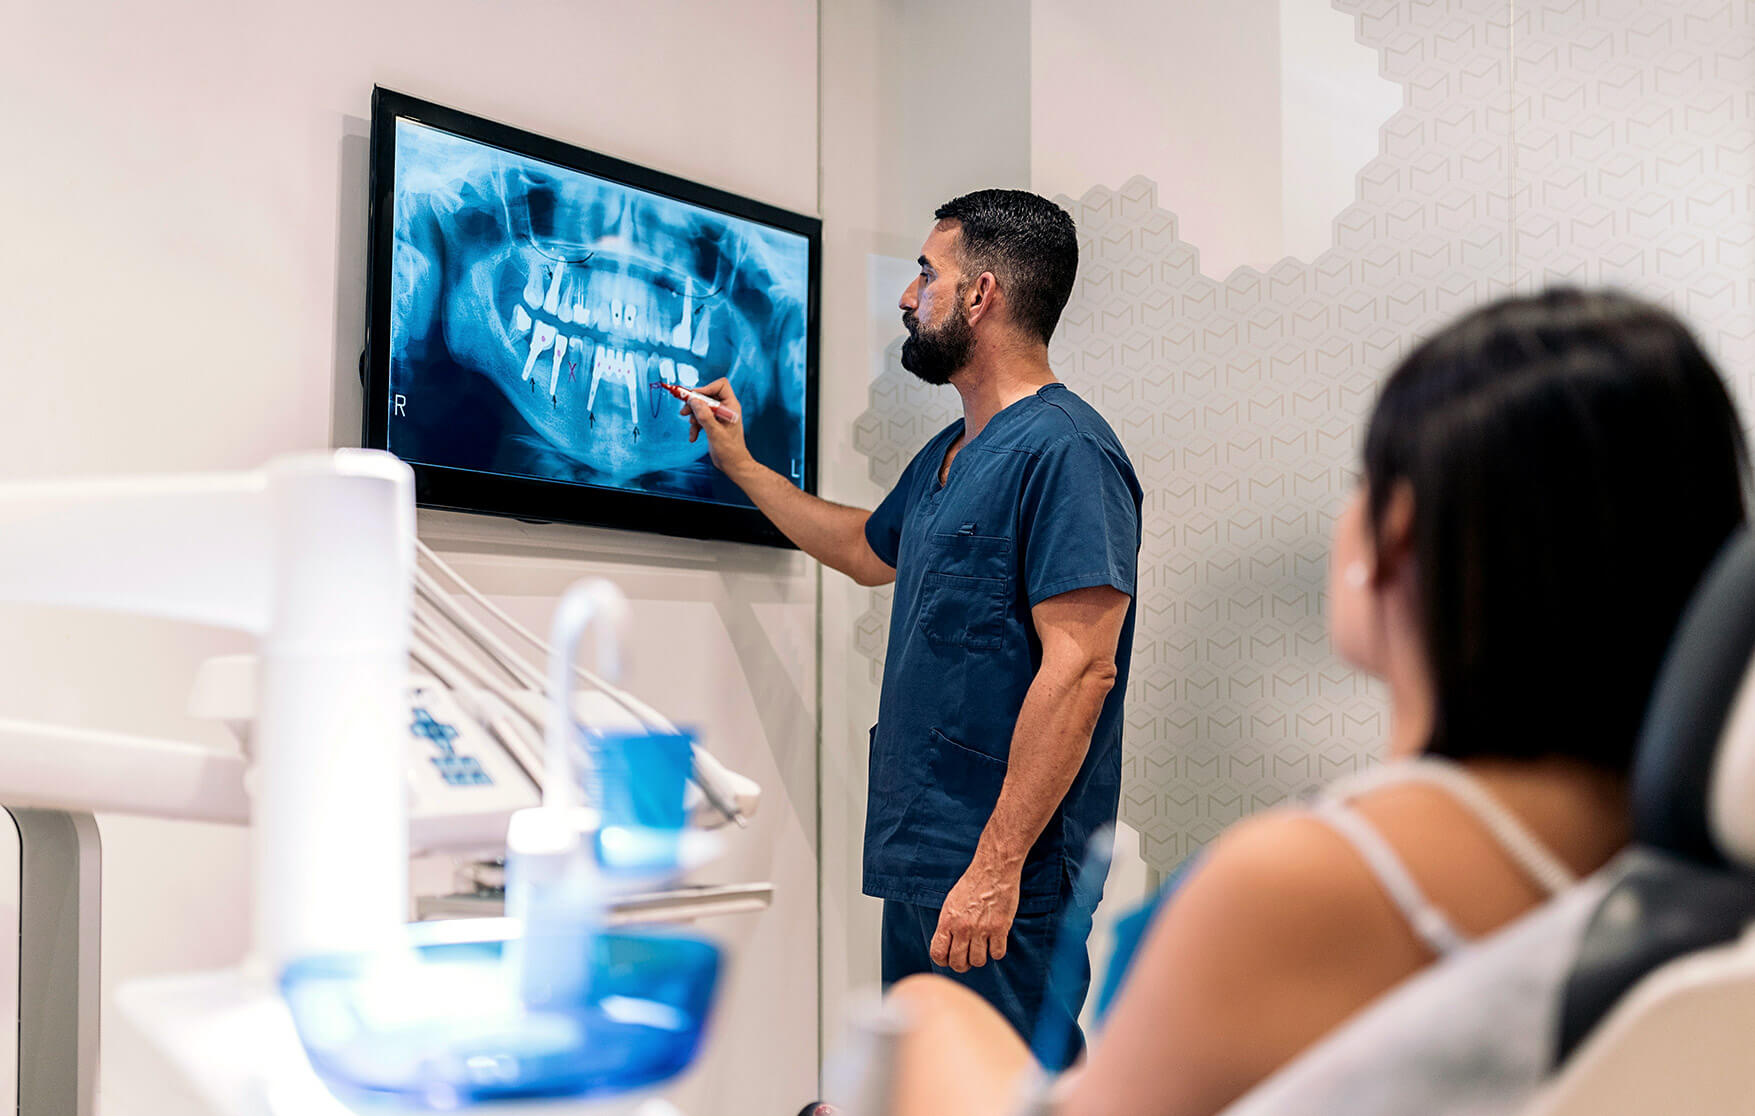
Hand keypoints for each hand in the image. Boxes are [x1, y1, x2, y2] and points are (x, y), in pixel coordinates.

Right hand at [680, 377, 752, 475]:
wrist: (733, 465)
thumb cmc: (729, 450)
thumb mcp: (715, 432)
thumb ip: (704, 415)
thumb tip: (693, 400)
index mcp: (731, 406)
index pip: (720, 386)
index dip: (706, 388)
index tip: (694, 397)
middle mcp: (726, 408)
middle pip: (707, 396)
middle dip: (695, 404)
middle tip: (684, 412)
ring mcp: (719, 416)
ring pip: (701, 407)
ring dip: (693, 417)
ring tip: (691, 427)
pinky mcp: (713, 424)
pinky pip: (700, 418)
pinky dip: (695, 426)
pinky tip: (693, 437)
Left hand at [931, 858, 1020, 972]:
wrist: (994, 870)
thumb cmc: (972, 884)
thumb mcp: (951, 902)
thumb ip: (947, 924)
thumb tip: (946, 944)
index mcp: (947, 921)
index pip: (938, 954)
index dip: (943, 961)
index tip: (949, 959)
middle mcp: (963, 928)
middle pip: (958, 963)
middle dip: (962, 964)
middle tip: (967, 958)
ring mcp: (982, 929)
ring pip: (978, 961)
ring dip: (980, 958)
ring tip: (982, 947)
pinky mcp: (1000, 928)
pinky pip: (997, 954)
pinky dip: (996, 951)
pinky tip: (995, 941)